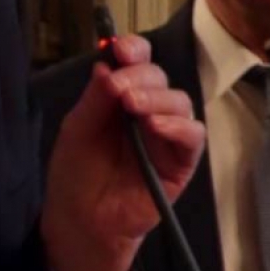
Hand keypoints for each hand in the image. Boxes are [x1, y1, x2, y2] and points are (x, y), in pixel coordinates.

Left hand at [41, 34, 205, 270]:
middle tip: (120, 90)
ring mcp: (167, 135)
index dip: (134, 49)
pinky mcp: (182, 162)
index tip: (121, 49)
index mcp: (123, 95)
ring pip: (179, 102)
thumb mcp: (78, 128)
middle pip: (159, 78)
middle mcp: (149, 109)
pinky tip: (155, 126)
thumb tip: (108, 62)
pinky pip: (193, 136)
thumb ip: (95, 97)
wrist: (81, 221)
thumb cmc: (77, 173)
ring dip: (158, 99)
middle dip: (140, 77)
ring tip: (133, 106)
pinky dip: (178, 126)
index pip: (138, 62)